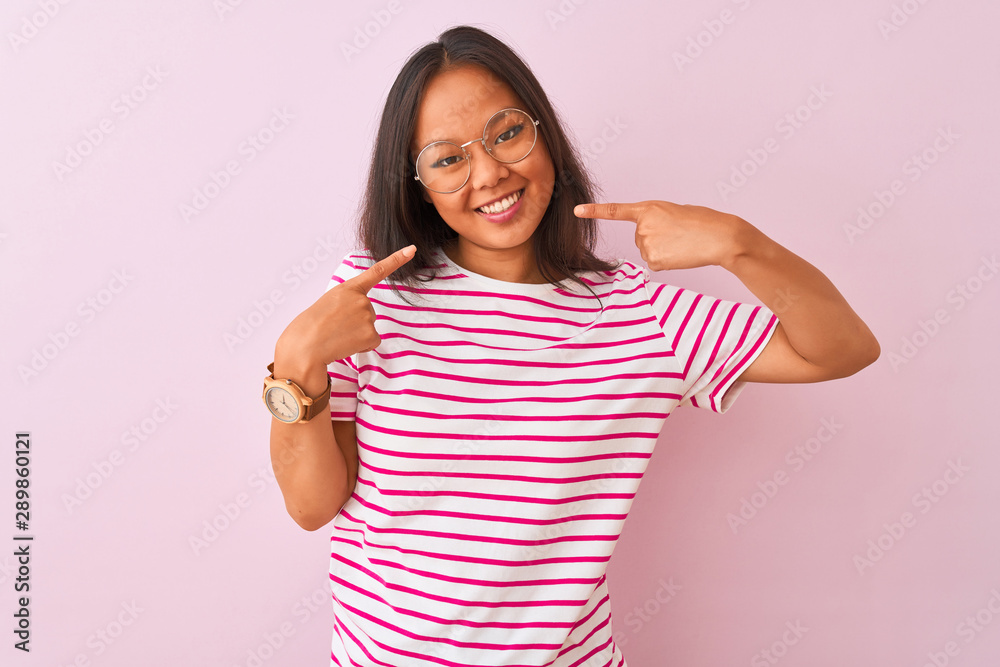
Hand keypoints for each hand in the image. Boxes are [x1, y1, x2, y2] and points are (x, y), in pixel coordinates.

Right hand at [276, 245, 416, 371]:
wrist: (304, 347)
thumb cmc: (310, 327)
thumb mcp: (328, 304)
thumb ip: (347, 304)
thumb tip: (358, 319)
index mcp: (348, 288)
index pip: (377, 271)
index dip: (397, 259)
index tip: (412, 249)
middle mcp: (361, 299)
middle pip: (369, 312)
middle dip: (355, 322)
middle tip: (335, 327)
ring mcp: (367, 315)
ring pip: (369, 328)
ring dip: (356, 335)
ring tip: (337, 335)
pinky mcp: (370, 333)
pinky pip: (372, 342)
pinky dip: (361, 346)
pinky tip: (345, 344)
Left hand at [574, 200, 745, 271]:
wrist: (719, 237)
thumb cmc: (703, 222)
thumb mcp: (674, 213)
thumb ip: (656, 221)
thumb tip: (650, 240)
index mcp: (649, 208)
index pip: (615, 211)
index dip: (595, 211)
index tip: (577, 211)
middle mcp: (643, 226)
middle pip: (640, 237)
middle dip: (657, 237)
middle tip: (679, 233)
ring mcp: (646, 244)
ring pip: (647, 250)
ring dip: (663, 249)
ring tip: (682, 242)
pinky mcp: (653, 261)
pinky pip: (654, 263)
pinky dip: (667, 261)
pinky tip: (681, 254)